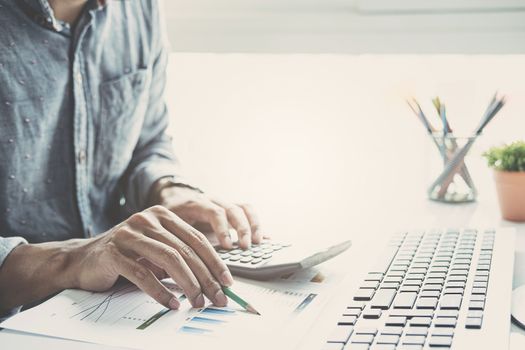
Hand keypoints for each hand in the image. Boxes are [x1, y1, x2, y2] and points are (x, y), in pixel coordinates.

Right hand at [69, 206, 232, 309]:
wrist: (82, 259)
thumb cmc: (126, 256)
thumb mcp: (156, 251)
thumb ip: (180, 258)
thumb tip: (212, 282)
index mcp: (162, 215)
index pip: (196, 239)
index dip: (215, 261)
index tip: (227, 282)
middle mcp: (147, 218)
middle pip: (186, 250)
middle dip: (206, 277)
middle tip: (217, 298)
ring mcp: (129, 233)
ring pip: (168, 259)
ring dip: (188, 284)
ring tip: (198, 302)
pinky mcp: (113, 252)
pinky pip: (143, 274)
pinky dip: (161, 291)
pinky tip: (172, 303)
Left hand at [156, 186, 261, 249]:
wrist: (172, 201)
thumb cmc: (170, 219)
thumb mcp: (168, 228)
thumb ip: (178, 242)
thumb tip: (186, 266)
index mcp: (195, 203)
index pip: (214, 212)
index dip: (222, 229)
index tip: (228, 246)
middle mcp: (212, 200)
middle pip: (232, 209)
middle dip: (241, 229)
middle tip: (245, 247)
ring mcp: (223, 203)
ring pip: (244, 208)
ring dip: (253, 225)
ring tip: (257, 244)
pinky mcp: (231, 210)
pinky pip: (249, 213)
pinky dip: (257, 225)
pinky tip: (265, 239)